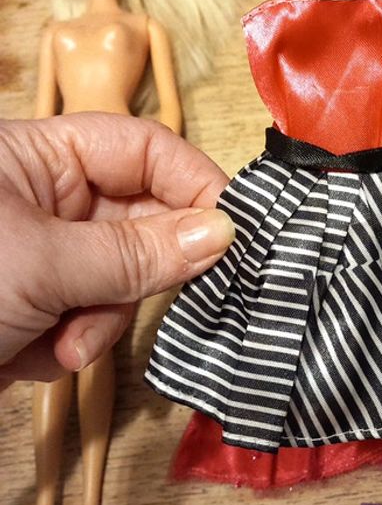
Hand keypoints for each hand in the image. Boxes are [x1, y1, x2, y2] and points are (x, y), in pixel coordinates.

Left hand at [0, 113, 234, 388]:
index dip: (192, 184)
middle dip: (132, 275)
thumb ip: (137, 251)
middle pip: (139, 221)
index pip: (143, 150)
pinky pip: (86, 319)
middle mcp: (45, 200)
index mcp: (38, 158)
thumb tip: (221, 232)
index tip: (233, 229)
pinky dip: (65, 346)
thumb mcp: (42, 263)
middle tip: (121, 302)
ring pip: (118, 281)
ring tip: (53, 343)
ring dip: (95, 321)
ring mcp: (42, 255)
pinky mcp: (36, 306)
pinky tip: (24, 355)